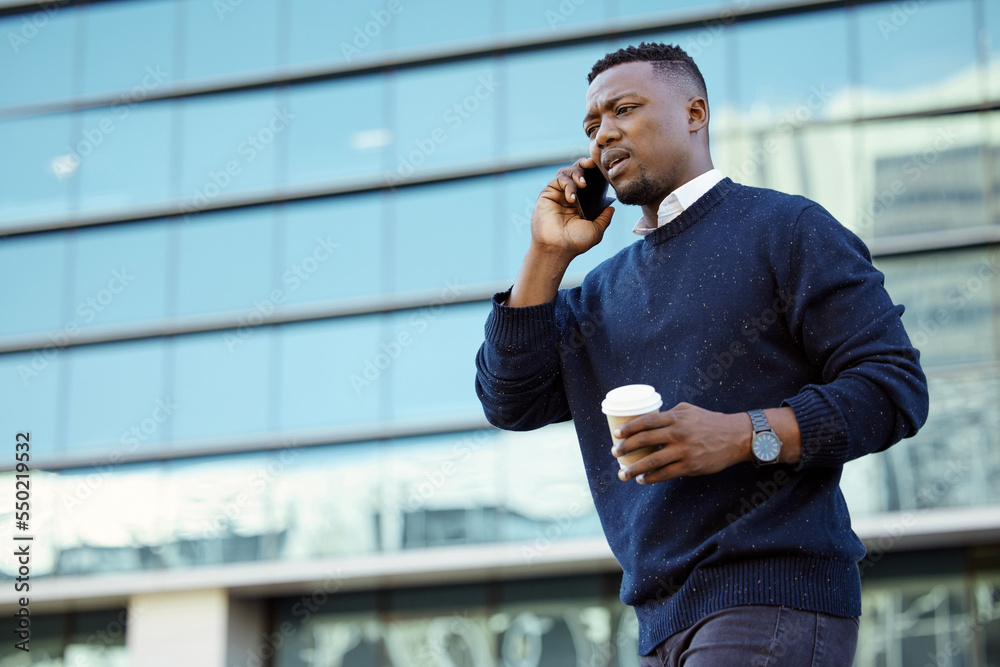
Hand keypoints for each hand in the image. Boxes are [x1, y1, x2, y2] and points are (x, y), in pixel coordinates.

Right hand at [530, 157, 614, 259]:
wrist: (558, 249)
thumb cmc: (575, 242)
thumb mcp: (596, 230)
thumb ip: (604, 218)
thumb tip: (612, 207)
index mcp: (581, 203)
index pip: (588, 181)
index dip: (594, 172)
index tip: (602, 167)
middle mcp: (568, 196)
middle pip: (576, 170)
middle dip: (584, 164)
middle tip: (592, 164)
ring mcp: (557, 194)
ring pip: (566, 172)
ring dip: (576, 173)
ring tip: (583, 184)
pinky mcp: (547, 194)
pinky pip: (558, 180)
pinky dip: (567, 184)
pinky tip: (572, 197)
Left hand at [612, 403, 751, 483]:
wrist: (736, 436)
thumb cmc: (710, 422)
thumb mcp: (689, 410)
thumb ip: (669, 414)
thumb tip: (648, 420)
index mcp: (675, 417)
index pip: (645, 421)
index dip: (628, 428)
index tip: (616, 434)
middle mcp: (678, 433)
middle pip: (644, 440)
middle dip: (626, 448)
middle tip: (614, 453)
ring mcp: (684, 450)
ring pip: (652, 461)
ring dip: (634, 468)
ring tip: (622, 473)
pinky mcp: (691, 466)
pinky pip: (666, 474)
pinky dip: (651, 478)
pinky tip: (642, 480)